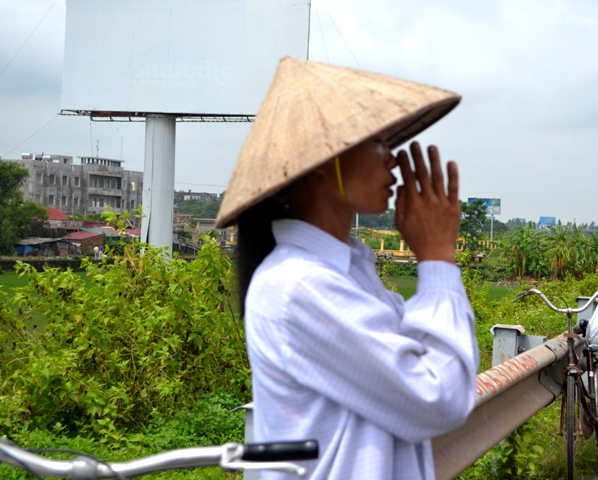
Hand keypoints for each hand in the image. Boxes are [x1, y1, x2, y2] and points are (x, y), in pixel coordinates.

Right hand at [394, 142, 459, 263]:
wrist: (436, 253)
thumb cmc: (415, 239)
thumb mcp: (400, 223)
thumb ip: (399, 204)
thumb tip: (402, 186)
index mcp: (413, 204)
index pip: (408, 178)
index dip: (404, 163)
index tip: (401, 152)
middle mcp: (428, 200)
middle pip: (422, 173)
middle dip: (417, 156)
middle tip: (415, 143)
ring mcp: (442, 203)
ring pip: (438, 177)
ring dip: (434, 160)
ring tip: (431, 147)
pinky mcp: (454, 207)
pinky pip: (454, 188)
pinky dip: (453, 174)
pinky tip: (450, 162)